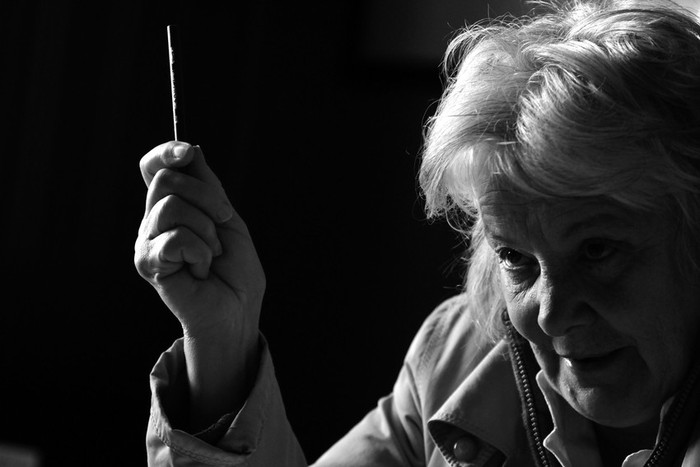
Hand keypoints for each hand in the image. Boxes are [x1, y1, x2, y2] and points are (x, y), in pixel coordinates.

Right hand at [134, 141, 264, 338]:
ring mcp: (147, 242)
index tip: (186, 152)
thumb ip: (208, 186)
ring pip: (171, 206)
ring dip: (206, 230)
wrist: (237, 309)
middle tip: (222, 222)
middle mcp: (153, 221)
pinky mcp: (147, 263)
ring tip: (211, 254)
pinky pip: (175, 238)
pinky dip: (200, 252)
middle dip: (207, 196)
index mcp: (172, 207)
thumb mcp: (227, 218)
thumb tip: (192, 149)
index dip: (165, 152)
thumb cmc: (235, 269)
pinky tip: (201, 271)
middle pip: (166, 179)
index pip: (154, 168)